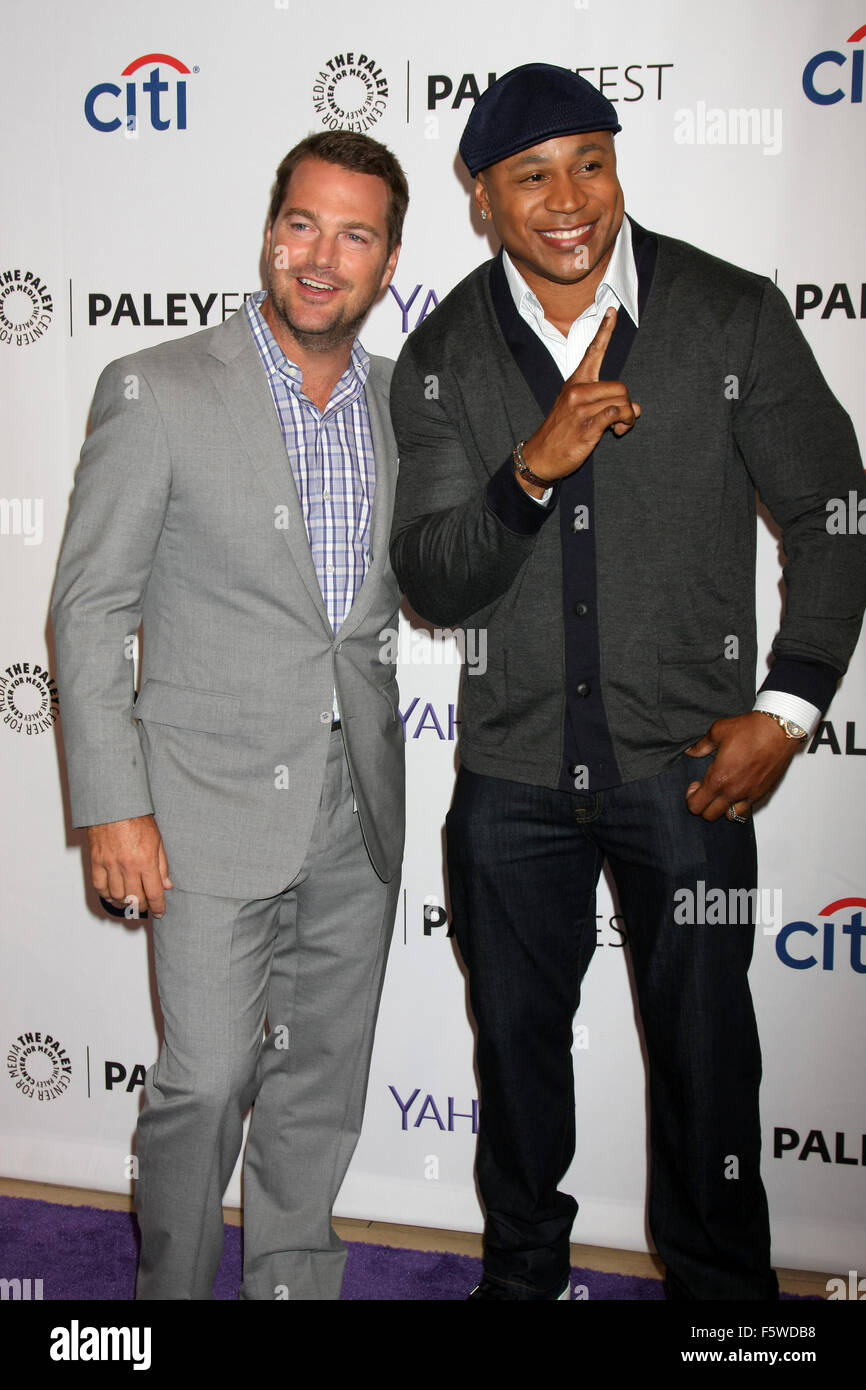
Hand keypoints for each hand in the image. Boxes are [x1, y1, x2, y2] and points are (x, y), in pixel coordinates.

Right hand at [87, 814, 171, 918]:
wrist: (114, 805)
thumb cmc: (137, 819)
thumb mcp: (157, 840)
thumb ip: (162, 865)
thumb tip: (167, 885)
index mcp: (145, 861)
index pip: (154, 893)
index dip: (158, 907)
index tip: (160, 912)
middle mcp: (127, 865)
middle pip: (135, 899)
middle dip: (143, 906)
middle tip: (146, 906)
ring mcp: (110, 864)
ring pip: (117, 896)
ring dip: (125, 903)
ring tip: (131, 901)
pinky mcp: (96, 861)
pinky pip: (100, 887)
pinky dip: (106, 895)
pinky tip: (113, 895)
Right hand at [517, 307, 640, 496]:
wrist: (540, 457)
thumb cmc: (561, 435)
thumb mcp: (580, 414)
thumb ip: (607, 406)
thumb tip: (636, 409)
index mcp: (575, 383)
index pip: (592, 352)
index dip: (604, 331)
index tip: (611, 311)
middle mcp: (577, 390)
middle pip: (620, 386)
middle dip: (628, 405)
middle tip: (623, 421)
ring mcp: (580, 407)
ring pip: (622, 400)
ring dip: (628, 417)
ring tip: (620, 428)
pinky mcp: (586, 424)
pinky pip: (616, 413)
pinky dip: (624, 422)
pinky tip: (617, 432)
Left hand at [684, 712, 800, 821]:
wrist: (779, 729)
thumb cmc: (751, 729)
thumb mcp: (718, 731)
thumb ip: (701, 745)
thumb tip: (692, 751)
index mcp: (719, 779)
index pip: (696, 805)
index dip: (691, 797)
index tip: (695, 785)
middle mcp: (734, 792)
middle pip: (710, 816)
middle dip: (703, 805)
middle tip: (707, 789)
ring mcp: (750, 794)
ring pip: (731, 816)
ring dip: (723, 808)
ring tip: (724, 792)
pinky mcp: (764, 792)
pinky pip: (748, 808)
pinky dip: (740, 804)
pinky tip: (740, 788)